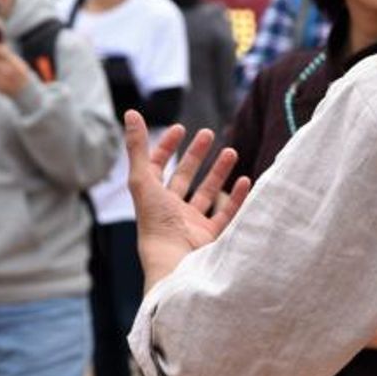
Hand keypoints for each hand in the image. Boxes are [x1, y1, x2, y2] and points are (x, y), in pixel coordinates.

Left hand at [124, 111, 250, 291]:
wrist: (176, 262)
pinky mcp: (211, 237)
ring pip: (207, 194)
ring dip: (218, 172)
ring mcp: (192, 224)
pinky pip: (227, 214)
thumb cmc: (156, 222)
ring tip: (232, 151)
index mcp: (152, 199)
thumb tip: (131, 113)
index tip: (180, 129)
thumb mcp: (143, 180)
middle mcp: (171, 211)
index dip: (166, 148)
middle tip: (209, 133)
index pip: (157, 168)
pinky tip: (245, 181)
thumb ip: (137, 148)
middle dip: (196, 155)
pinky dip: (237, 198)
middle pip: (183, 178)